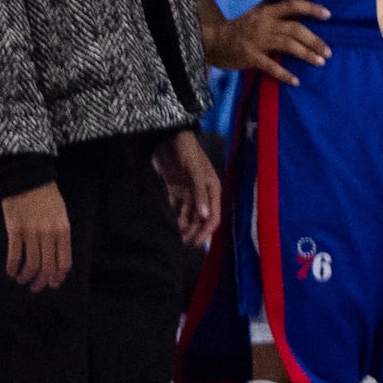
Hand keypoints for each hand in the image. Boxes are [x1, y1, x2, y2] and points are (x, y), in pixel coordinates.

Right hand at [1, 180, 71, 291]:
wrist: (27, 178)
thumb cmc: (46, 197)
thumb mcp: (61, 215)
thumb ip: (60, 236)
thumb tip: (55, 259)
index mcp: (63, 231)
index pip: (64, 262)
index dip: (58, 277)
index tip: (52, 284)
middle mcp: (49, 234)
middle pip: (47, 267)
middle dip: (41, 282)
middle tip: (35, 288)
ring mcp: (31, 232)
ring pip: (31, 264)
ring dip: (26, 277)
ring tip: (21, 280)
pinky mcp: (15, 230)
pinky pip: (14, 254)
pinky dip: (12, 266)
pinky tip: (10, 271)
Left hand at [154, 129, 219, 247]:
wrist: (169, 137)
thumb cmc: (186, 152)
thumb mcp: (195, 172)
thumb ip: (200, 193)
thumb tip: (205, 216)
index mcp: (212, 189)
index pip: (213, 216)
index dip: (205, 231)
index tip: (196, 244)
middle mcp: (202, 193)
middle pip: (201, 218)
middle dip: (195, 232)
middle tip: (185, 244)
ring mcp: (188, 191)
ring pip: (189, 214)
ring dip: (185, 226)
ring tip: (177, 238)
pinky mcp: (175, 188)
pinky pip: (177, 206)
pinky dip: (175, 216)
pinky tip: (171, 225)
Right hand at [201, 0, 329, 83]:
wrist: (212, 42)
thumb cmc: (238, 29)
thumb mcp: (255, 15)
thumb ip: (273, 14)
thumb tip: (298, 12)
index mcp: (266, 12)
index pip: (293, 5)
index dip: (312, 9)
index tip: (328, 15)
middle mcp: (264, 24)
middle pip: (295, 29)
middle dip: (314, 40)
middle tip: (328, 52)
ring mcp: (257, 40)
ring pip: (288, 45)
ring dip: (306, 54)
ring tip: (320, 62)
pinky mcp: (250, 56)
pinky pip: (271, 66)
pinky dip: (284, 74)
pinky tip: (295, 81)